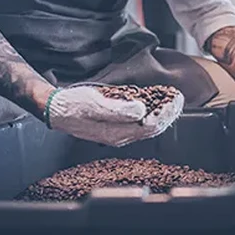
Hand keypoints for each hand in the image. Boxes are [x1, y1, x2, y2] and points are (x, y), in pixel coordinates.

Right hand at [45, 84, 184, 146]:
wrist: (55, 109)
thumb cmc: (73, 105)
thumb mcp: (96, 103)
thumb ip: (119, 110)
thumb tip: (142, 111)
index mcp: (118, 133)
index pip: (152, 126)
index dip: (168, 112)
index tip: (177, 97)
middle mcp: (120, 136)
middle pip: (153, 128)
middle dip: (169, 113)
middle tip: (179, 97)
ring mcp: (117, 132)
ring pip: (147, 126)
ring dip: (161, 113)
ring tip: (171, 100)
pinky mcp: (113, 125)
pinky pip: (138, 122)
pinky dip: (150, 112)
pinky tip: (153, 104)